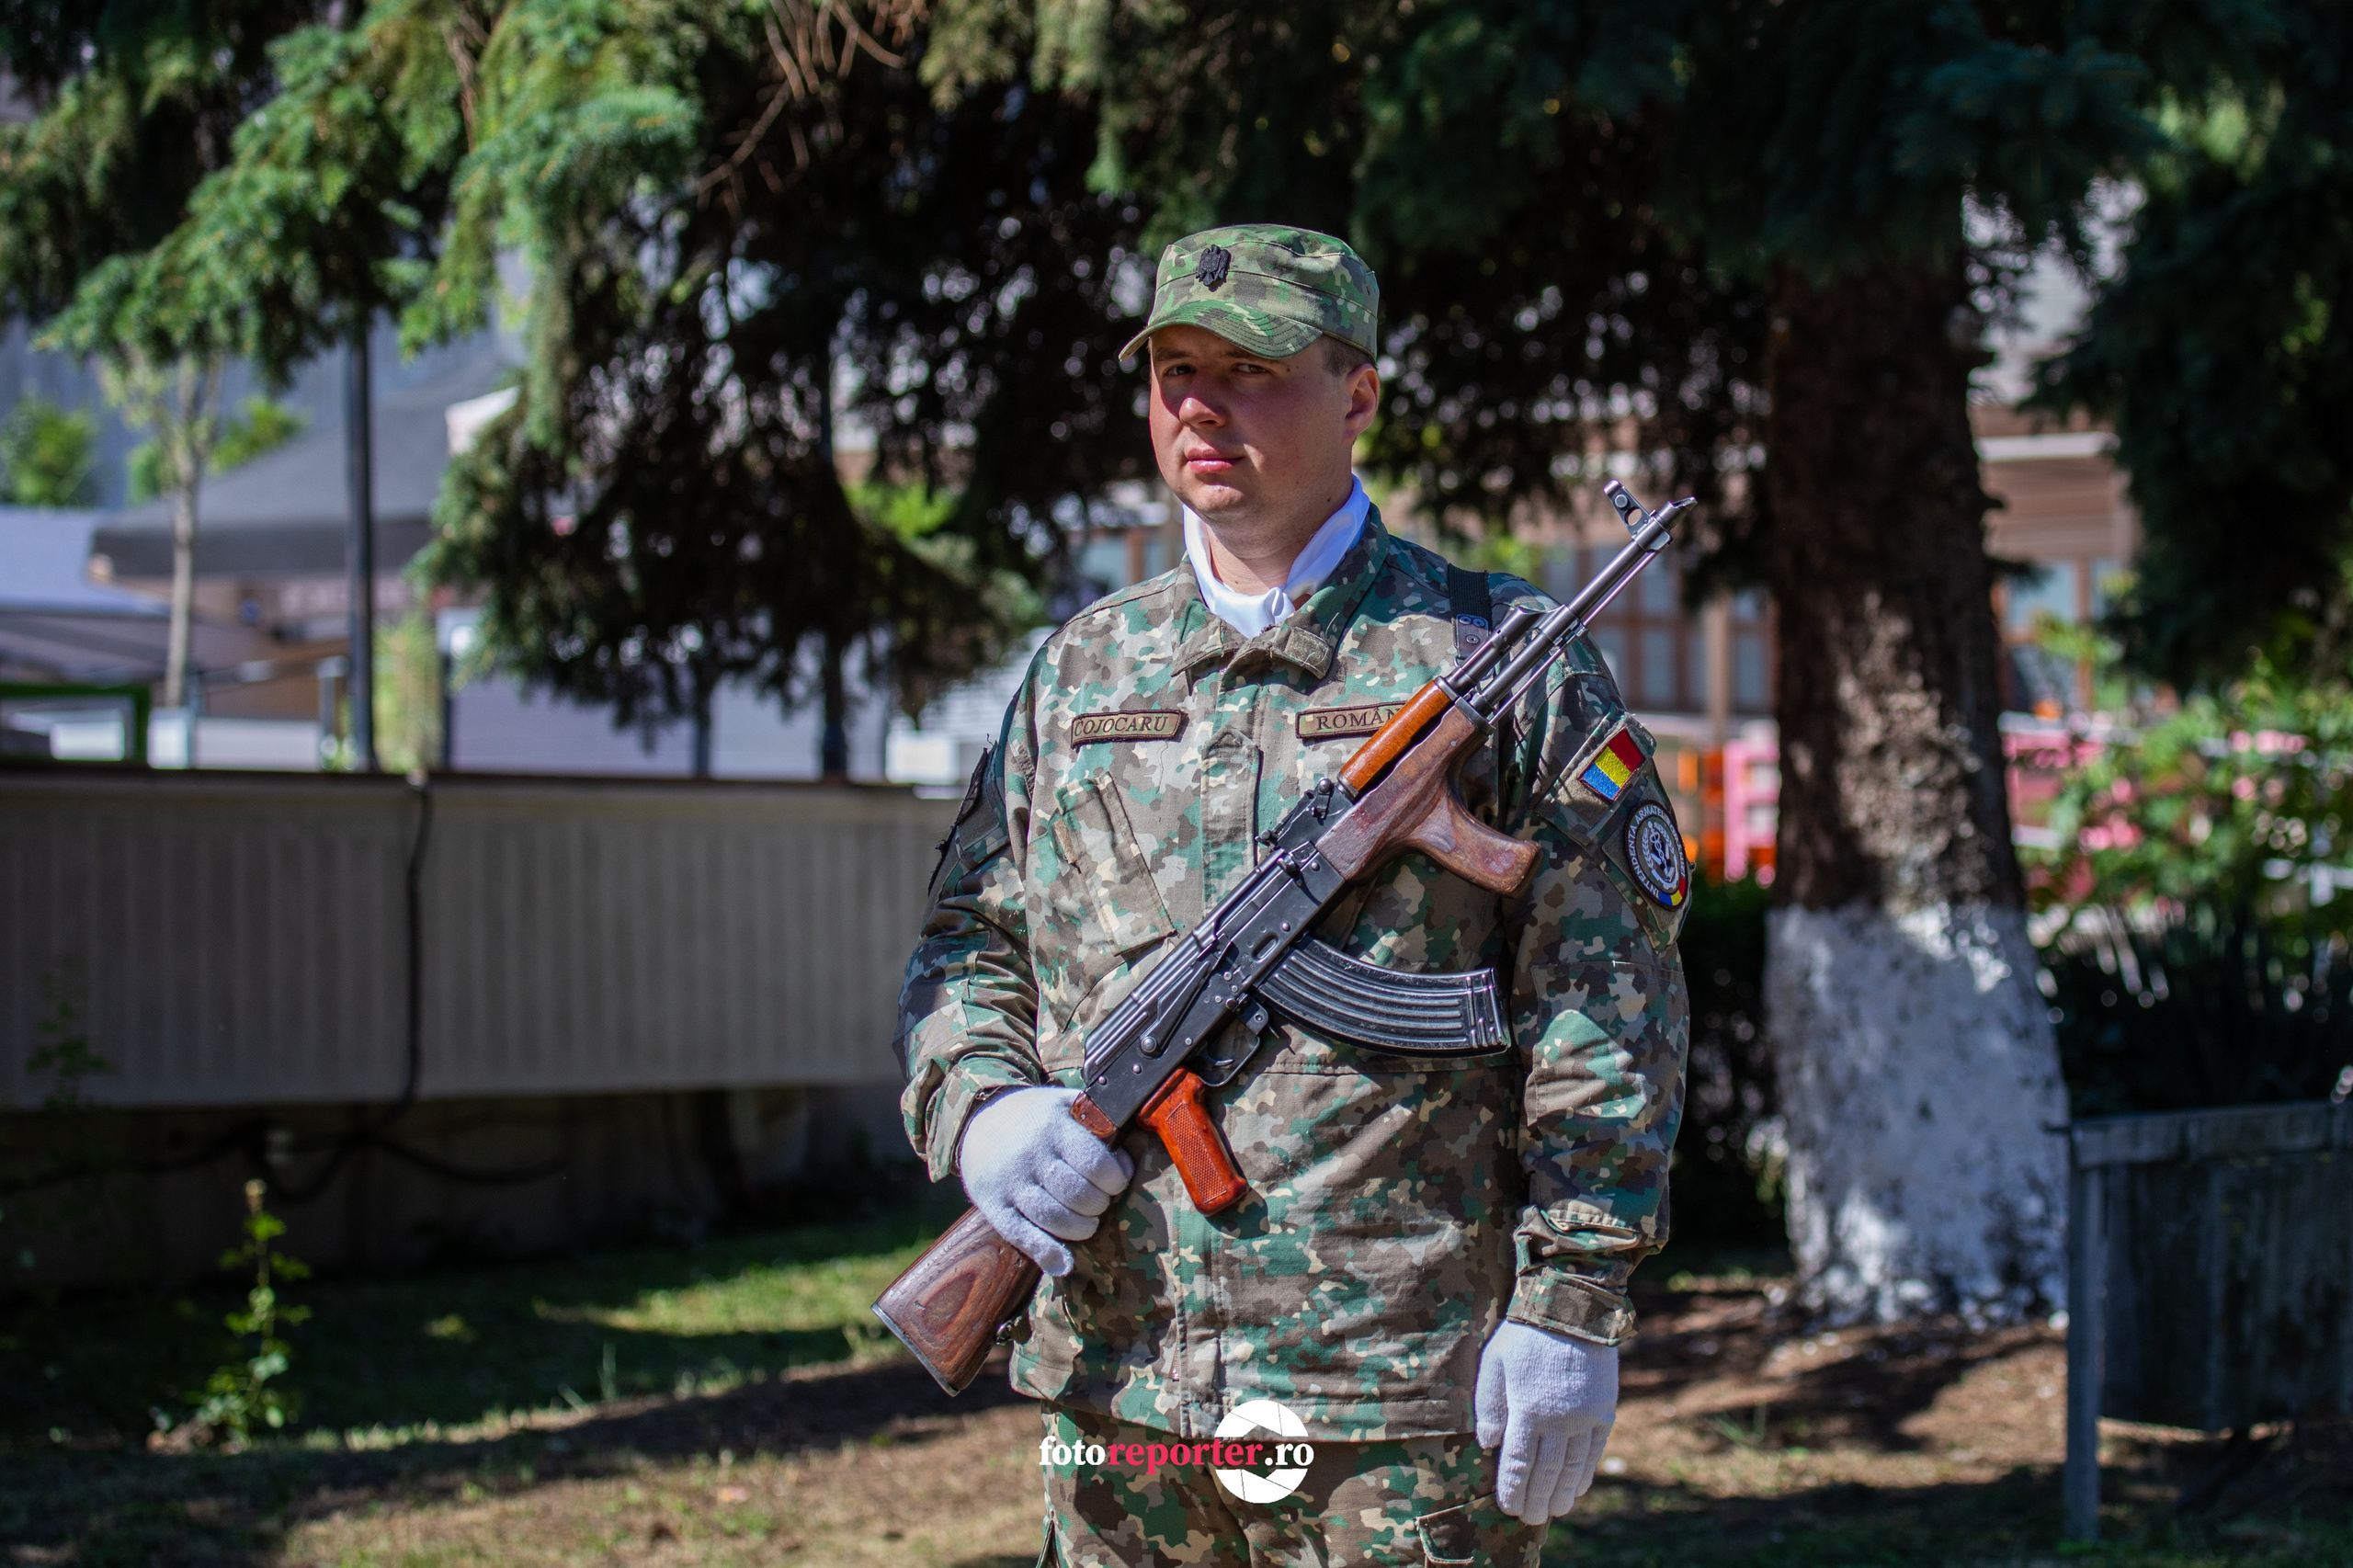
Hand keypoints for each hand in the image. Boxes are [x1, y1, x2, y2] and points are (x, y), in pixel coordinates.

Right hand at [958, 1087, 1133, 1276]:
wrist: (979, 1123)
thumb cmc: (1036, 1117)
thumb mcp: (1065, 1103)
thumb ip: (1098, 1118)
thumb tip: (1130, 1148)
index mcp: (1054, 1126)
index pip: (1096, 1163)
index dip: (1115, 1179)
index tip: (1115, 1181)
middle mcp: (1031, 1154)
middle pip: (1079, 1195)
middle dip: (1099, 1205)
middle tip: (1099, 1202)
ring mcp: (1011, 1182)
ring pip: (1055, 1218)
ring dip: (1081, 1228)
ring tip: (1086, 1222)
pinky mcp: (993, 1205)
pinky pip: (1021, 1235)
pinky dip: (1046, 1253)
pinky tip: (1063, 1262)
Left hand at [1474, 1320, 1617, 1525]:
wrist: (1571, 1306)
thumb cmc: (1525, 1334)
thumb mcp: (1494, 1362)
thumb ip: (1490, 1405)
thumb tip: (1489, 1444)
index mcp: (1528, 1409)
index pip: (1518, 1462)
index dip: (1512, 1488)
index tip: (1507, 1508)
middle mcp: (1559, 1420)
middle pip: (1546, 1471)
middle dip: (1535, 1499)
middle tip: (1529, 1520)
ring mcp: (1585, 1417)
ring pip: (1572, 1467)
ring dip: (1562, 1493)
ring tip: (1553, 1512)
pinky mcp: (1604, 1410)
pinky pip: (1594, 1451)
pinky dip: (1585, 1474)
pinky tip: (1578, 1488)